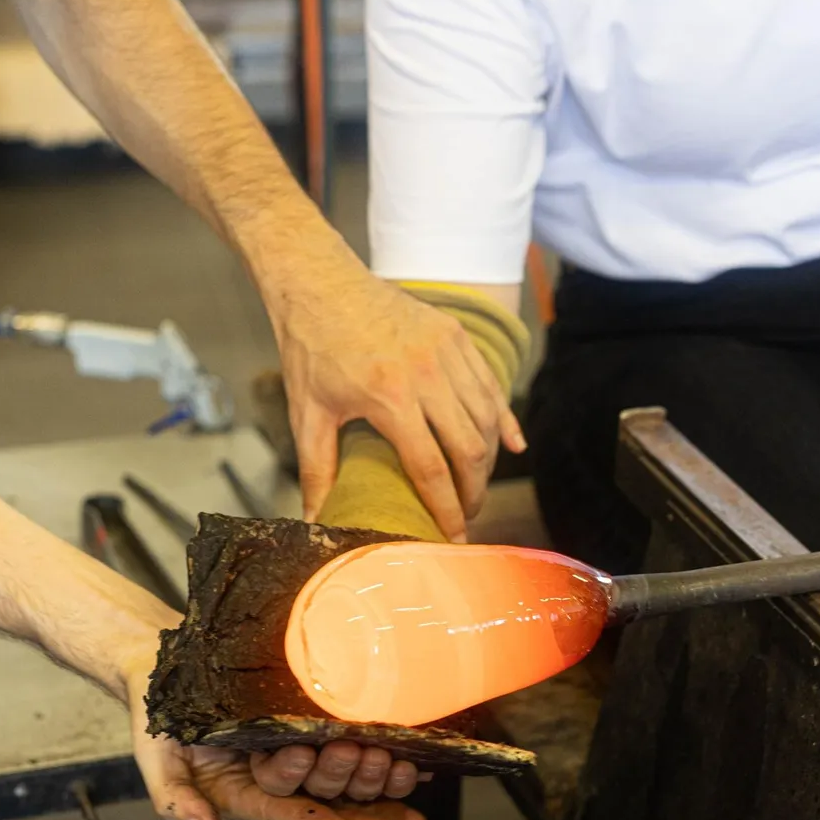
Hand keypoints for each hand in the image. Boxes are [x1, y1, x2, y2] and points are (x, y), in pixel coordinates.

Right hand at [126, 672, 427, 819]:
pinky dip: (385, 758)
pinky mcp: (311, 726)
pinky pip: (351, 745)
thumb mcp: (158, 763)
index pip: (284, 811)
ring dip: (379, 784)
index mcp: (245, 794)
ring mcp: (298, 752)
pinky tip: (418, 767)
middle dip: (363, 816)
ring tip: (408, 782)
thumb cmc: (162, 722)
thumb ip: (176, 800)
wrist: (171, 673)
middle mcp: (278, 778)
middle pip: (327, 802)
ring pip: (346, 777)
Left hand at [274, 267, 522, 541]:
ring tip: (477, 485)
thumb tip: (314, 519)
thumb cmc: (311, 348)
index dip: (446, 508)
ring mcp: (446, 351)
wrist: (320, 282)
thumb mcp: (307, 413)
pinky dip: (503, 418)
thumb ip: (317, 469)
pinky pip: (490, 385)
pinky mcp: (455, 335)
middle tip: (468, 513)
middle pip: (468, 448)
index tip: (453, 536)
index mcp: (389, 397)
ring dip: (488, 458)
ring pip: (486, 418)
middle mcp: (426, 374)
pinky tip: (513, 445)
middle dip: (473, 490)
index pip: (431, 468)